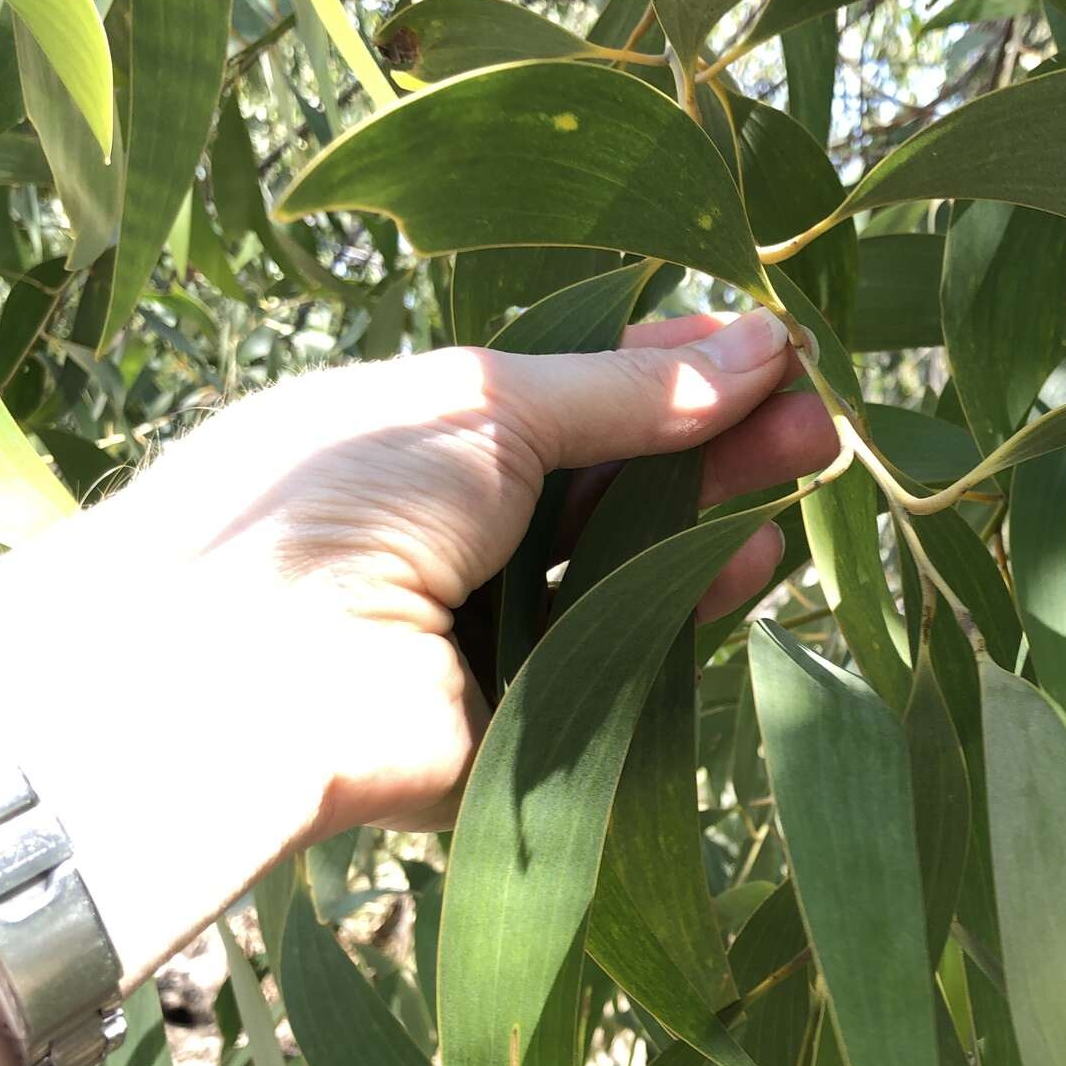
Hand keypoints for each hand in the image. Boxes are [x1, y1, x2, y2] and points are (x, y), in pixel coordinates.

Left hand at [0, 308, 833, 985]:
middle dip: (716, 434)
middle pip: (616, 478)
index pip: (572, 393)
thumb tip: (759, 341)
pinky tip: (757, 551)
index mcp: (424, 433)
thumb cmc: (340, 494)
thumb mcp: (485, 401)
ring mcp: (490, 629)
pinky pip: (623, 660)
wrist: (247, 664)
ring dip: (718, 509)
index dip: (668, 366)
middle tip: (818, 409)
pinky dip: (689, 606)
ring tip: (811, 456)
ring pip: (630, 565)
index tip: (764, 343)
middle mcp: (459, 529)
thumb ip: (623, 388)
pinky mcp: (522, 725)